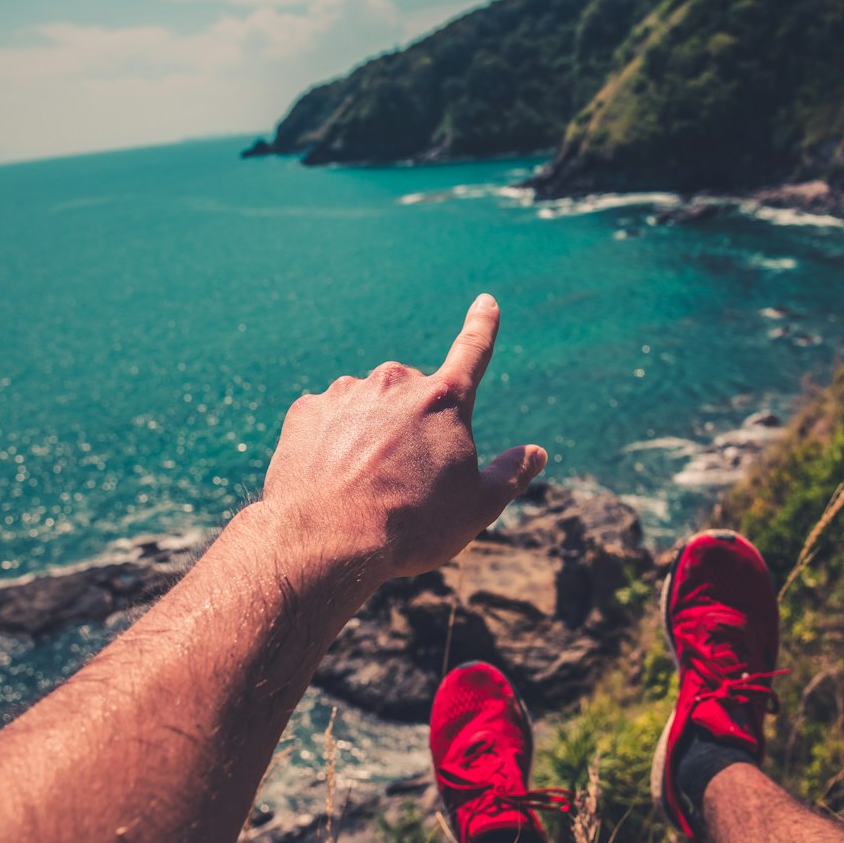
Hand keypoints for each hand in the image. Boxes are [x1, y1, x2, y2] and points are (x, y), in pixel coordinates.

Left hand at [260, 294, 546, 579]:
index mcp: (445, 400)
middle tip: (406, 477)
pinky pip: (328, 420)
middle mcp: (395, 382)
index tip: (485, 302)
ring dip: (370, 433)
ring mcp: (346, 392)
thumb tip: (537, 453)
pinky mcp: (306, 410)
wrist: (327, 539)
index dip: (482, 326)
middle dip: (413, 424)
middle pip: (413, 395)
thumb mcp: (477, 507)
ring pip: (368, 407)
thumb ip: (510, 474)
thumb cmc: (412, 526)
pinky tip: (331, 477)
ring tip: (364, 484)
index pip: (473, 350)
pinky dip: (332, 443)